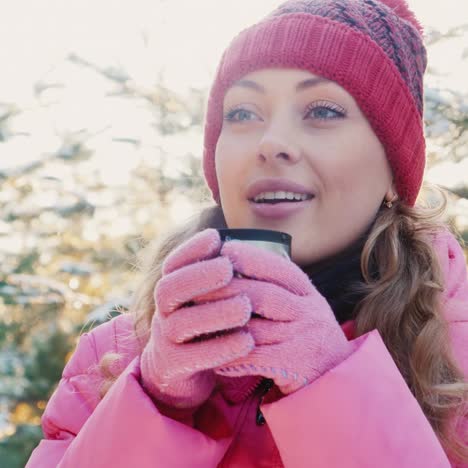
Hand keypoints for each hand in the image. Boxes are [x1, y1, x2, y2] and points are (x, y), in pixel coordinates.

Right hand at [140, 229, 254, 408]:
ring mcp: (164, 340)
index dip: (191, 249)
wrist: (178, 374)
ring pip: (181, 324)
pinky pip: (192, 358)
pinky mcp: (173, 368)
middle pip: (169, 289)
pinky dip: (220, 348)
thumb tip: (241, 246)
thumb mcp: (204, 301)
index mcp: (171, 291)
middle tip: (228, 268)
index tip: (215, 237)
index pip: (173, 265)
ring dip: (214, 313)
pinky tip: (247, 340)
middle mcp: (162, 312)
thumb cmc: (201, 328)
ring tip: (245, 306)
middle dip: (198, 276)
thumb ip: (215, 279)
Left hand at [197, 241, 352, 394]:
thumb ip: (277, 287)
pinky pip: (254, 357)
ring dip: (222, 324)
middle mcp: (310, 312)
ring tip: (195, 318)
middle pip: (262, 295)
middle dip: (226, 288)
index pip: (280, 268)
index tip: (224, 249)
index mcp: (310, 294)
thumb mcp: (302, 306)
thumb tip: (236, 260)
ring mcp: (303, 339)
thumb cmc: (306, 336)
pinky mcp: (294, 365)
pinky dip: (230, 354)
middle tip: (196, 286)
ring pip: (254, 327)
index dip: (251, 257)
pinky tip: (211, 353)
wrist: (333, 379)